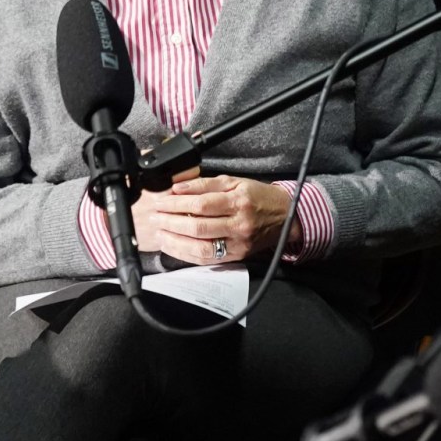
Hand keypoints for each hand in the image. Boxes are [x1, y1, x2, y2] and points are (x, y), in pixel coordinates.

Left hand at [136, 175, 295, 264]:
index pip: (201, 204)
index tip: (160, 202)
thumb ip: (206, 184)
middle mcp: (239, 224)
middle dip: (171, 222)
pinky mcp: (237, 256)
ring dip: (175, 241)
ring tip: (160, 233)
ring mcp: (238, 243)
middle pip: (198, 226)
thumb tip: (178, 187)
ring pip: (200, 246)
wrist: (286, 216)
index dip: (177, 204)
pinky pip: (207, 258)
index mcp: (239, 202)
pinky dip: (186, 254)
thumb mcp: (235, 181)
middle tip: (155, 217)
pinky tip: (172, 246)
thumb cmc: (259, 197)